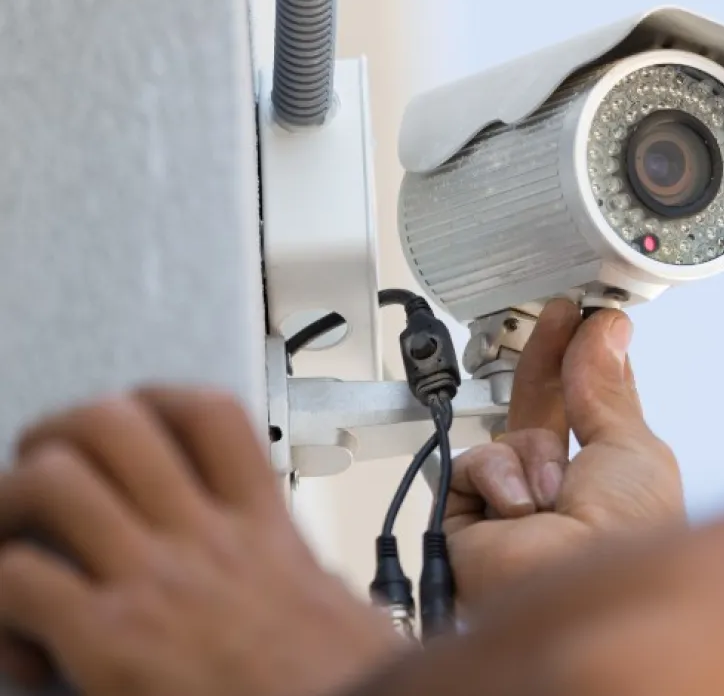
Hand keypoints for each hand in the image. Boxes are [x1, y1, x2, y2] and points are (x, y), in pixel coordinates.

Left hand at [0, 388, 404, 695]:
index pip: (209, 415)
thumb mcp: (340, 602)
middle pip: (112, 423)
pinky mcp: (111, 640)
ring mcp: (156, 581)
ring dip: (10, 505)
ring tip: (12, 544)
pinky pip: (19, 578)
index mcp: (264, 529)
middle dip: (57, 436)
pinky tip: (22, 643)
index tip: (134, 422)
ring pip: (50, 482)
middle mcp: (205, 539)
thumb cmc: (345, 683)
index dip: (154, 400)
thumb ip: (304, 572)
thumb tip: (300, 578)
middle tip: (45, 470)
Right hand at [445, 299, 686, 611]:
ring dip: (533, 455)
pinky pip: (471, 462)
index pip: (588, 408)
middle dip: (550, 364)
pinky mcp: (466, 524)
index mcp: (609, 485)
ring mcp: (513, 512)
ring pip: (507, 438)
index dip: (584, 362)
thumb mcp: (632, 447)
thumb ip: (607, 387)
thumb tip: (606, 333)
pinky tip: (519, 509)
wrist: (578, 587)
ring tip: (553, 494)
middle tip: (559, 317)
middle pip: (542, 413)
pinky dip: (496, 477)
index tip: (586, 319)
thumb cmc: (626, 539)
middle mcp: (562, 498)